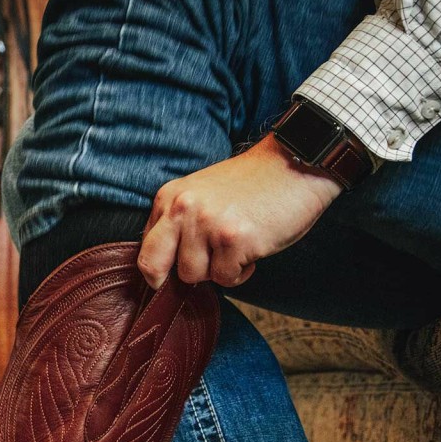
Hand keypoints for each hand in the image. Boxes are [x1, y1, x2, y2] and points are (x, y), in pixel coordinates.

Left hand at [138, 133, 343, 288]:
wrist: (295, 162)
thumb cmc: (249, 186)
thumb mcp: (200, 195)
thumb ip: (176, 224)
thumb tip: (158, 271)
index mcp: (170, 198)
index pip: (144, 252)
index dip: (157, 272)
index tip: (169, 278)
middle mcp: (182, 209)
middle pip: (157, 268)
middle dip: (180, 274)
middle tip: (206, 264)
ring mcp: (207, 224)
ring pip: (194, 276)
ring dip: (217, 270)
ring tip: (236, 246)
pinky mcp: (234, 239)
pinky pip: (226, 279)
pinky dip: (242, 271)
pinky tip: (253, 246)